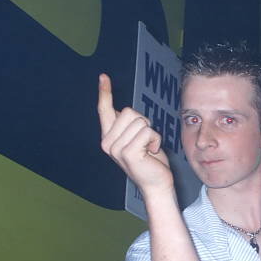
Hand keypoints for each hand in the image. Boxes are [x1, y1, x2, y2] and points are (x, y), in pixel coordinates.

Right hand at [97, 73, 173, 195]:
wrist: (157, 184)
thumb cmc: (150, 161)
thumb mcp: (136, 139)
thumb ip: (127, 127)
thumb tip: (123, 111)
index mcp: (108, 137)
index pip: (104, 110)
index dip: (105, 92)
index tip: (103, 76)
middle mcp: (107, 143)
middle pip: (129, 112)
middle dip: (144, 123)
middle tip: (145, 142)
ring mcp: (116, 149)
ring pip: (140, 121)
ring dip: (151, 133)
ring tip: (148, 148)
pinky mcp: (128, 153)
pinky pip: (147, 131)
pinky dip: (155, 139)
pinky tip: (151, 153)